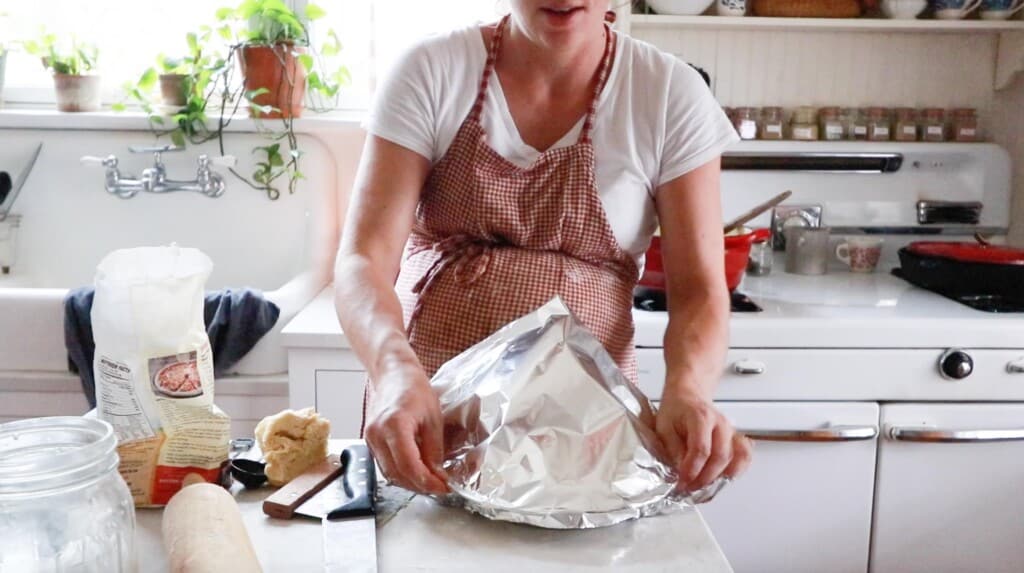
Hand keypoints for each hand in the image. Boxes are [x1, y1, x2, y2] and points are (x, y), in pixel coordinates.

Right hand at [363, 368, 449, 494]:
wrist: (392, 374)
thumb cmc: (413, 389)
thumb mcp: (433, 418)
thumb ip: (434, 450)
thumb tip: (438, 475)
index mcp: (394, 425)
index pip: (408, 465)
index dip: (426, 481)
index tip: (443, 487)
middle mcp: (377, 434)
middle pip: (397, 474)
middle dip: (420, 485)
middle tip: (440, 487)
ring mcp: (370, 439)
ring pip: (389, 474)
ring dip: (410, 482)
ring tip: (430, 482)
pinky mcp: (369, 441)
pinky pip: (384, 465)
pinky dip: (401, 473)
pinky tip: (416, 472)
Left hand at [655, 387, 751, 492]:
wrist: (687, 397)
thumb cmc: (675, 412)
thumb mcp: (663, 428)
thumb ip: (672, 449)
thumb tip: (681, 471)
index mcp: (700, 417)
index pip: (701, 448)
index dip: (692, 469)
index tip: (682, 481)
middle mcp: (721, 424)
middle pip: (721, 456)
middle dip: (705, 477)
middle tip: (689, 487)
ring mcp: (731, 432)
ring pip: (737, 458)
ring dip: (721, 477)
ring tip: (703, 485)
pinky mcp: (736, 440)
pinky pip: (744, 457)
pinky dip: (736, 471)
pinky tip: (721, 478)